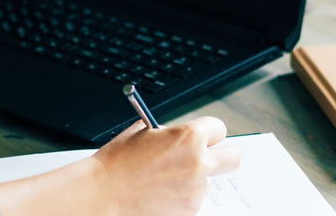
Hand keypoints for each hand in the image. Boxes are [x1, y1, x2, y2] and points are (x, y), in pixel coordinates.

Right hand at [0, 117, 239, 215]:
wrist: (102, 194)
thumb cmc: (116, 164)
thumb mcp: (141, 133)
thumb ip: (168, 132)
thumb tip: (177, 135)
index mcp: (188, 137)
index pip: (219, 128)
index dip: (207, 132)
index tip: (200, 137)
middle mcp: (199, 163)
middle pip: (233, 156)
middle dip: (221, 155)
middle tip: (203, 157)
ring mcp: (197, 189)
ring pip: (209, 180)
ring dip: (193, 179)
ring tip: (162, 179)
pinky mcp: (190, 210)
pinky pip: (194, 199)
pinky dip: (181, 196)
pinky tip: (160, 193)